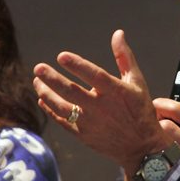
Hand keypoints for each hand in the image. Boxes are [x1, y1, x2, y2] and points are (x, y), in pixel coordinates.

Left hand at [33, 29, 170, 173]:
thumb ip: (124, 57)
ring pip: (62, 107)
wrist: (142, 147)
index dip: (78, 65)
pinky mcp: (84, 135)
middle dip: (52, 79)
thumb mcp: (137, 82)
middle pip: (72, 92)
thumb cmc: (140, 110)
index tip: (62, 56)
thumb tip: (118, 34)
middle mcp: (102, 107)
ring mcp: (91, 123)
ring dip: (47, 94)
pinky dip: (51, 110)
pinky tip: (44, 100)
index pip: (94, 76)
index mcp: (117, 92)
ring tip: (37, 82)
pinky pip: (63, 121)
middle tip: (39, 68)